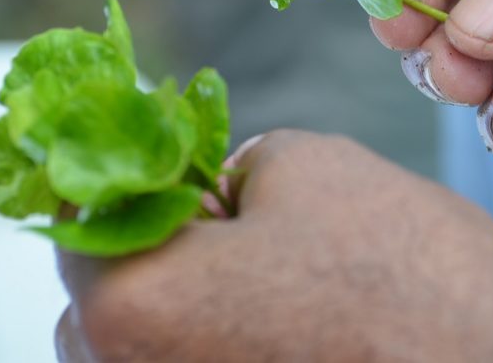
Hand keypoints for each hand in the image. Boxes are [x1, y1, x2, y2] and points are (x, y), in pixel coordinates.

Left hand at [55, 131, 492, 362]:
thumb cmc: (410, 284)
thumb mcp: (315, 166)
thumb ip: (235, 164)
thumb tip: (218, 189)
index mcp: (131, 304)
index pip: (82, 217)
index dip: (132, 169)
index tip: (167, 149)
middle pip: (113, 286)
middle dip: (169, 237)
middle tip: (242, 213)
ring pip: (160, 333)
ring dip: (204, 290)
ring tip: (285, 271)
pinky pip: (207, 360)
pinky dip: (233, 332)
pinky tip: (299, 314)